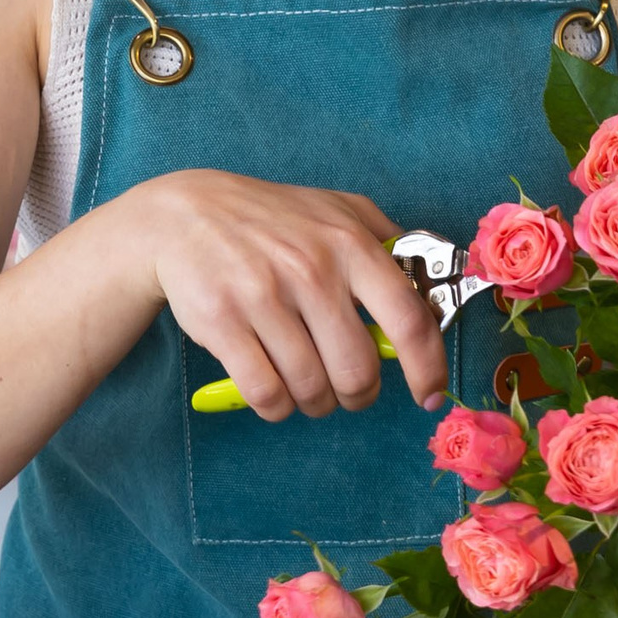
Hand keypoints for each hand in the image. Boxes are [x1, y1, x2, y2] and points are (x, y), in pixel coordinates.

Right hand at [127, 170, 451, 420]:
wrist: (184, 214)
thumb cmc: (271, 218)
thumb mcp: (337, 210)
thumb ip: (389, 243)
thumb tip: (434, 291)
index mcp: (350, 244)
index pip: (409, 319)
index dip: (427, 367)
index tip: (428, 394)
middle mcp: (311, 269)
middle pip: (357, 370)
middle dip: (358, 395)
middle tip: (349, 391)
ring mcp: (264, 296)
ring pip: (311, 389)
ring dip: (315, 402)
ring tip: (308, 387)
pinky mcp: (222, 322)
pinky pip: (266, 394)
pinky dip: (276, 407)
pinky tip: (274, 392)